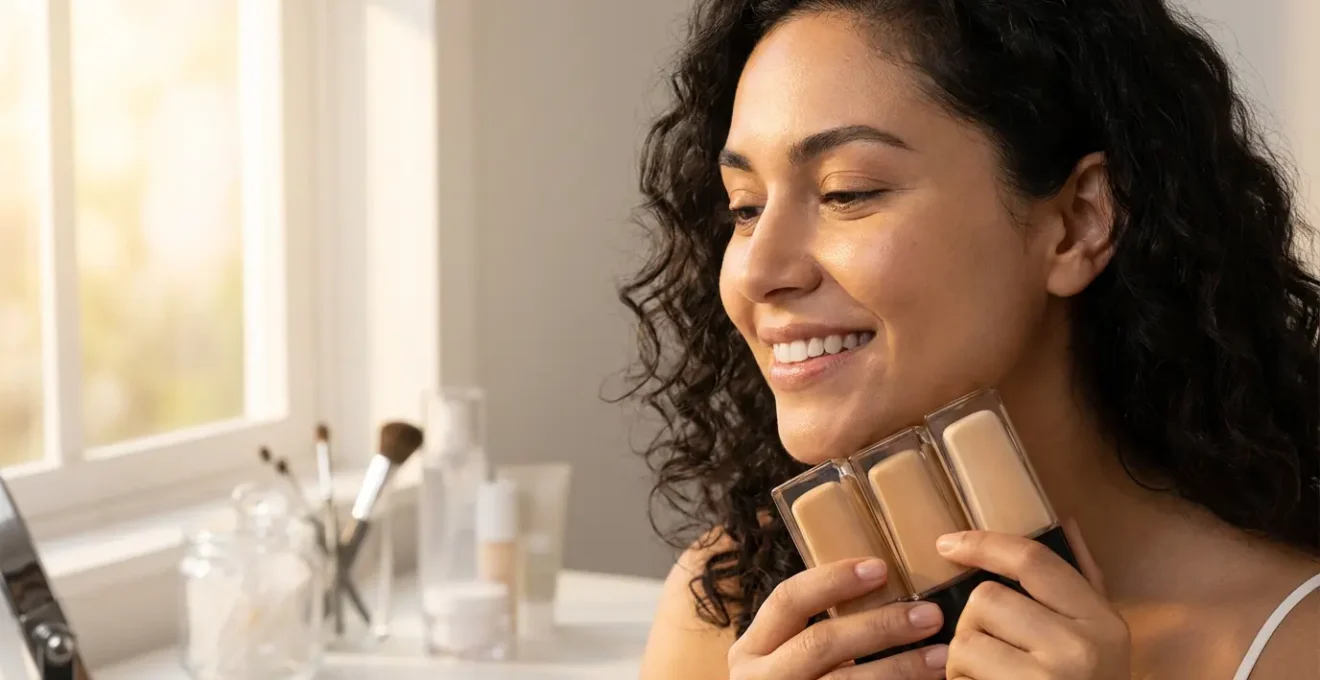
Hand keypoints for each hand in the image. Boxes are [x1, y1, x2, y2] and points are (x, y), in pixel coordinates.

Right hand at [727, 557, 949, 678]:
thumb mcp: (784, 660)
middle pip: (821, 642)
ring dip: (900, 669)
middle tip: (929, 616)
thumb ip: (816, 633)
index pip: (788, 600)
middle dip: (880, 626)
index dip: (833, 580)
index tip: (881, 568)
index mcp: (750, 651)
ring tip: (940, 656)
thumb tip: (883, 588)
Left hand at [937, 520, 1130, 679]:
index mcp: (1101, 621)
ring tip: (991, 675)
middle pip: (985, 600)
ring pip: (964, 642)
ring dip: (962, 659)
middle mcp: (1079, 649)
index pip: (1033, 561)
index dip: (983, 543)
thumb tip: (1065, 521)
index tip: (947, 543)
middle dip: (974, 622)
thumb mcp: (1100, 636)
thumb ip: (1082, 580)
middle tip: (994, 647)